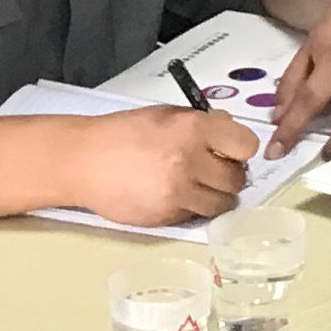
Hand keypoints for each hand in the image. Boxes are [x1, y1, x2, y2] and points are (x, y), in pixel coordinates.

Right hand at [67, 106, 259, 227]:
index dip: (239, 150)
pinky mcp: (165, 216)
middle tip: (212, 171)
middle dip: (228, 176)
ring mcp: (178, 191)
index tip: (230, 151)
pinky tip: (172, 195)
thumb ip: (202, 123)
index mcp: (194, 128)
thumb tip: (230, 131)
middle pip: (236, 179)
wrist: (83, 161)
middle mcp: (190, 160)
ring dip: (213, 196)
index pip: (246, 145)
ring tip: (194, 186)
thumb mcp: (167, 114)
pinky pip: (194, 216)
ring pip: (221, 204)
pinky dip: (189, 208)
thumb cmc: (125, 133)